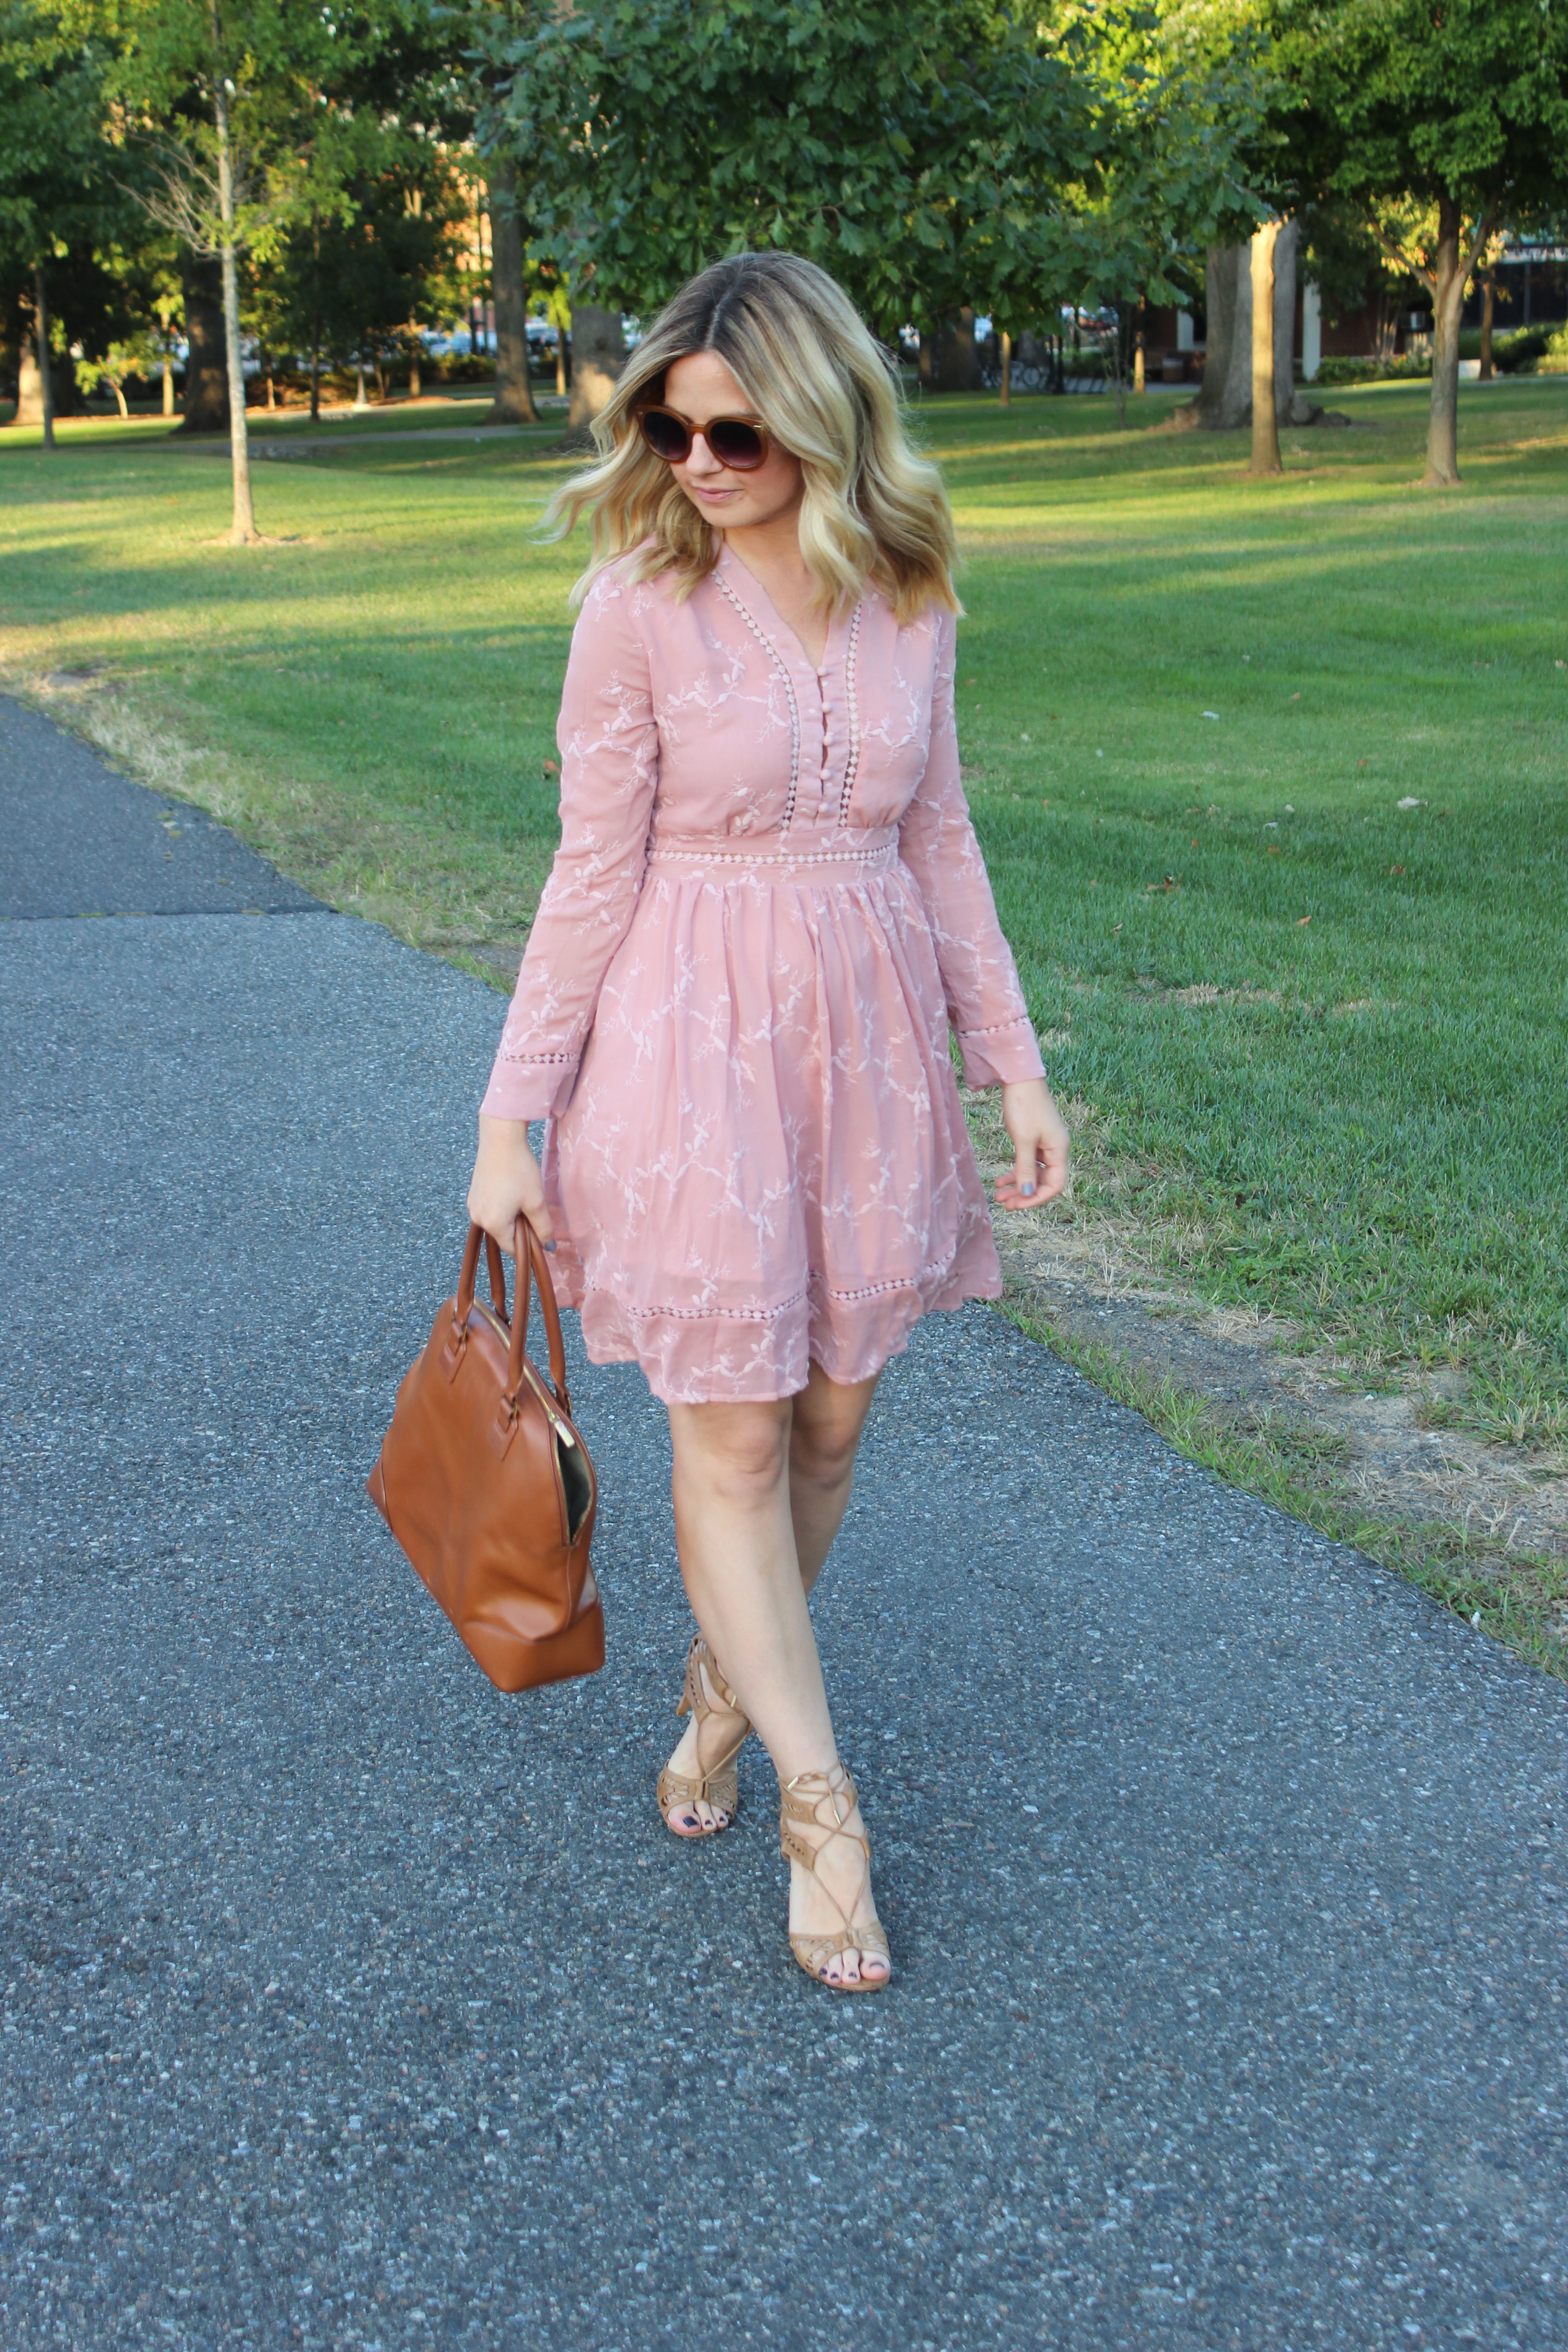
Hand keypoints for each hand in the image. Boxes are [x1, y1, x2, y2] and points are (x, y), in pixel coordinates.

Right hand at [466, 1114, 553, 1250]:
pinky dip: (502, 1207)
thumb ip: (543, 1228)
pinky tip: (512, 1191)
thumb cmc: (519, 1170)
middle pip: (503, 1235)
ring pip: (497, 1221)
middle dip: (520, 1229)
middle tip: (534, 1210)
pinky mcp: (473, 1194)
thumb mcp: (536, 1201)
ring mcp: (473, 1205)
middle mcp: (478, 1218)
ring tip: (523, 1198)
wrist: (500, 1139)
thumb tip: (549, 1247)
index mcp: (493, 1224)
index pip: (512, 1248)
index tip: (541, 1233)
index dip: (529, 1245)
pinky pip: (489, 1209)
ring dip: (511, 1217)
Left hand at [992, 1078, 1068, 1210]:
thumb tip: (1027, 1192)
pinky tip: (1000, 1180)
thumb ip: (1025, 1168)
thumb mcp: (1023, 1140)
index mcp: (1059, 1150)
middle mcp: (1055, 1149)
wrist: (1019, 1079)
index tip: (1017, 1204)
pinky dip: (1015, 1172)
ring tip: (998, 1195)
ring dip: (1017, 1185)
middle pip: (1044, 1181)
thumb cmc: (1025, 1106)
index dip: (1037, 1198)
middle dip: (1024, 1194)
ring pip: (1033, 1173)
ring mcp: (1045, 1144)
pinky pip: (1027, 1163)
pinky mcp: (1034, 1139)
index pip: (1055, 1184)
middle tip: (1004, 1203)